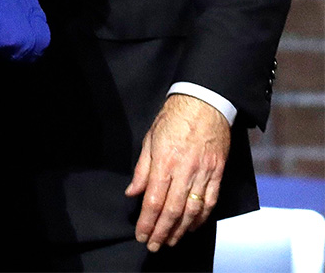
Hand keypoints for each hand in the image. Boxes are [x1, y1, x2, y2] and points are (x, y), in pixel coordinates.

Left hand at [126, 94, 230, 251]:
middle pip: (172, 210)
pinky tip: (191, 227)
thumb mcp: (150, 138)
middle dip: (162, 232)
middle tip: (154, 245)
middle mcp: (185, 170)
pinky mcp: (217, 174)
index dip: (147, 222)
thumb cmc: (173, 118)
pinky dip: (201, 219)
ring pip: (192, 211)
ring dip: (181, 230)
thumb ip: (142, 169)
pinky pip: (210, 202)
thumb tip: (132, 192)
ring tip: (171, 241)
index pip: (154, 200)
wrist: (204, 103)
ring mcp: (204, 173)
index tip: (141, 235)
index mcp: (165, 160)